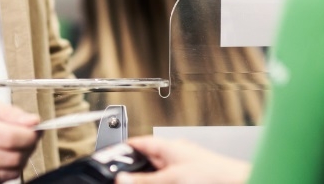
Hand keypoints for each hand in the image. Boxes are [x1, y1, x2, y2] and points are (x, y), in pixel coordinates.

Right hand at [0, 97, 39, 183]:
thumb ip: (8, 112)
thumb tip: (32, 122)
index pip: (9, 137)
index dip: (30, 135)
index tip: (35, 130)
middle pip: (12, 157)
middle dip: (28, 147)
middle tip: (27, 138)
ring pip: (10, 172)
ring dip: (20, 160)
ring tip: (14, 148)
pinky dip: (6, 171)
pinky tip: (1, 159)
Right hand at [116, 136, 250, 183]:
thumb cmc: (214, 175)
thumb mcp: (170, 178)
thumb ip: (144, 180)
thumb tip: (121, 178)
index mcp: (168, 146)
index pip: (138, 143)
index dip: (122, 151)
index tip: (109, 159)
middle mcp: (175, 155)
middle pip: (146, 162)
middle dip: (135, 171)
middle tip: (122, 179)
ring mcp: (183, 169)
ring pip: (157, 173)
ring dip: (148, 179)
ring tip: (136, 182)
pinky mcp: (190, 179)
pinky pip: (168, 179)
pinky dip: (160, 182)